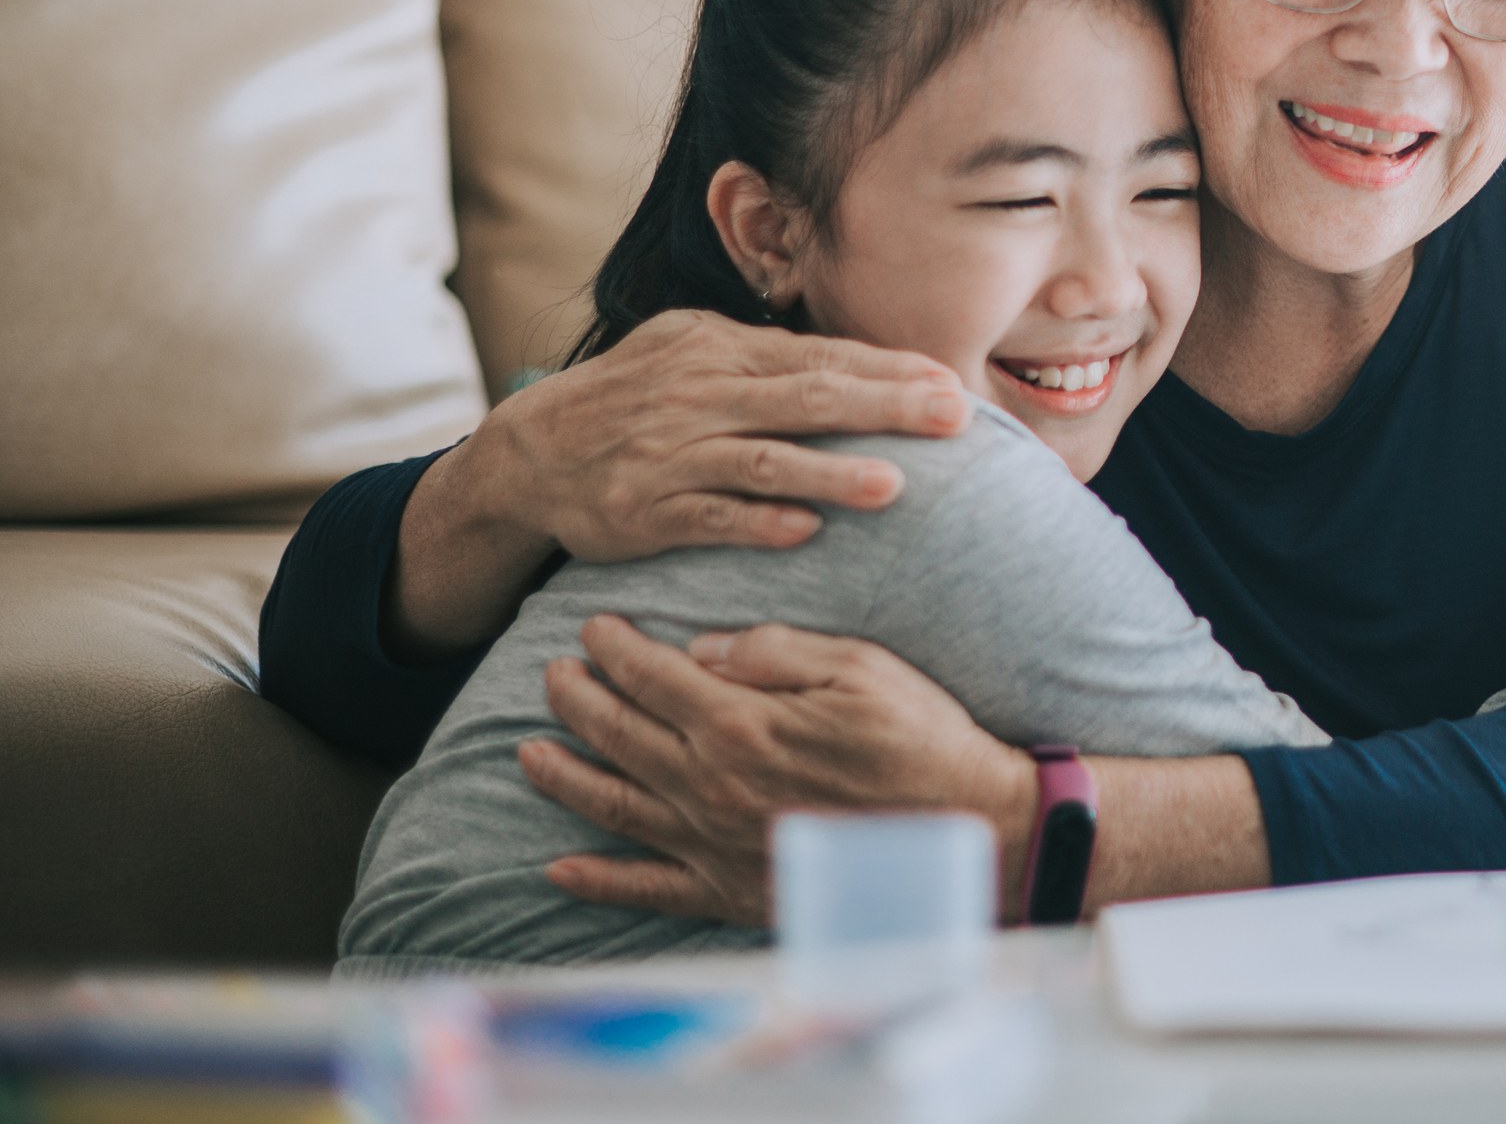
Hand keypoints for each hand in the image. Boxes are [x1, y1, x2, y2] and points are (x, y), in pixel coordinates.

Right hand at [389, 310, 969, 656]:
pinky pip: (708, 517)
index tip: (949, 383)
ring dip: (829, 471)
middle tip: (953, 418)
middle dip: (885, 407)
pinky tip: (804, 531)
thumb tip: (860, 360)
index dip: (888, 370)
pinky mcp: (644, 511)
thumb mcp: (690, 348)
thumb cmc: (635, 395)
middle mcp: (699, 395)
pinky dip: (756, 522)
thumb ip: (767, 354)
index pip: (819, 357)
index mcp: (719, 350)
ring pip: (762, 460)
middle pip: (806, 398)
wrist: (530, 451)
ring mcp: (671, 454)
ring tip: (893, 485)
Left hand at [520, 616, 1030, 926]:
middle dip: (577, 699)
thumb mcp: (861, 668)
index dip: (616, 649)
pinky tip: (559, 867)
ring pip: (613, 805)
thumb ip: (776, 652)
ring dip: (562, 776)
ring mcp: (712, 845)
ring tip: (527, 751)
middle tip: (551, 674)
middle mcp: (709, 787)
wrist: (964, 833)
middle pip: (619, 735)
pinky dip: (597, 879)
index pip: (654, 677)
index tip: (592, 627)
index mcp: (740, 724)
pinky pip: (645, 888)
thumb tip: (702, 649)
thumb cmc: (920, 741)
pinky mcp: (726, 892)